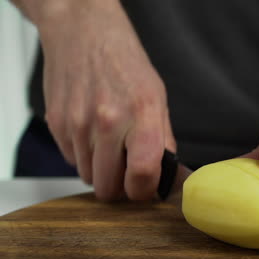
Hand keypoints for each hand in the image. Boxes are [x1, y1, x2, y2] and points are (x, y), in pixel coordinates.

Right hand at [37, 1, 175, 200]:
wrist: (84, 33)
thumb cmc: (125, 62)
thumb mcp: (158, 96)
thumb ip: (162, 139)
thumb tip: (167, 175)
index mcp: (142, 113)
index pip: (142, 174)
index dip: (144, 191)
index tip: (145, 189)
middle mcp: (107, 121)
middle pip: (108, 187)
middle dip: (120, 187)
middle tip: (127, 171)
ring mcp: (78, 124)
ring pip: (88, 176)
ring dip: (101, 169)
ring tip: (110, 144)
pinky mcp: (57, 124)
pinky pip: (72, 159)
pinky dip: (85, 155)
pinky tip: (93, 132)